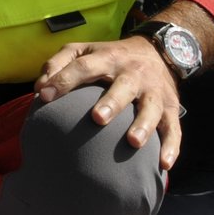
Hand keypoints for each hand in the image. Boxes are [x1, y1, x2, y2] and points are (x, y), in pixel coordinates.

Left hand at [33, 36, 183, 169]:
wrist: (157, 51)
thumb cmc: (109, 57)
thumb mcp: (82, 50)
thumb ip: (58, 64)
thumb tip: (39, 89)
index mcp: (107, 58)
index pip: (84, 67)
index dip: (64, 80)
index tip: (44, 97)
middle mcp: (132, 73)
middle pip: (123, 87)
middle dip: (112, 102)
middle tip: (98, 119)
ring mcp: (154, 91)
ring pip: (151, 108)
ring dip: (143, 125)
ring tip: (133, 142)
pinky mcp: (171, 107)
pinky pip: (174, 128)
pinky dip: (172, 146)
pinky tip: (164, 164)